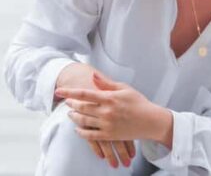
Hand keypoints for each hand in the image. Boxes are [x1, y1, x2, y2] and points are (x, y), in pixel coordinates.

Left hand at [56, 72, 172, 146]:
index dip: (69, 92)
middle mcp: (107, 111)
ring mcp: (107, 125)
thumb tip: (92, 74)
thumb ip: (106, 83)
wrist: (151, 121)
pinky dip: (81, 132)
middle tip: (66, 101)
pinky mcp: (110, 136)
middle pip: (81, 107)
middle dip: (70, 104)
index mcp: (109, 97)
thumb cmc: (138, 102)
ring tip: (70, 114)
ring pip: (83, 121)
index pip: (84, 93)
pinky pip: (90, 136)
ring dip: (74, 117)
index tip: (59, 91)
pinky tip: (77, 129)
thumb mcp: (124, 88)